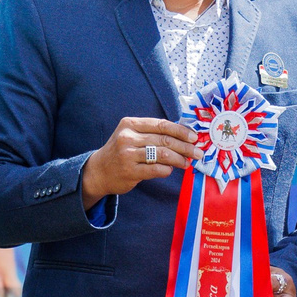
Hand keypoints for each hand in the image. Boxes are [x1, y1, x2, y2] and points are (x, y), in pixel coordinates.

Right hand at [82, 116, 197, 204]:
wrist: (99, 171)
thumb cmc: (121, 151)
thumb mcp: (132, 135)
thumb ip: (153, 133)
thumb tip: (184, 135)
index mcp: (130, 124)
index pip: (162, 124)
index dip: (181, 131)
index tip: (194, 137)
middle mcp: (127, 137)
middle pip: (164, 140)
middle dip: (185, 147)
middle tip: (198, 153)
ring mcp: (127, 155)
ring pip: (162, 155)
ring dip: (179, 159)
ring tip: (187, 163)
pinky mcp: (130, 171)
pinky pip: (156, 170)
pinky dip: (167, 170)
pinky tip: (170, 170)